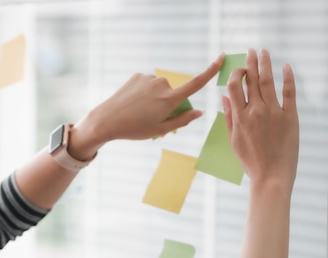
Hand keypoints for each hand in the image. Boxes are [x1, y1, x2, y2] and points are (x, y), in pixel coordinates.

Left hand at [68, 54, 224, 159]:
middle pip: (173, 93)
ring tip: (139, 112)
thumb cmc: (134, 129)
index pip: (196, 83)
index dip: (210, 70)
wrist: (106, 120)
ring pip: (159, 89)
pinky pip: (147, 84)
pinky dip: (144, 92)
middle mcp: (161, 85)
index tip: (221, 58)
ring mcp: (149, 78)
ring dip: (155, 98)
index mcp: (169, 100)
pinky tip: (132, 102)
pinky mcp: (137, 76)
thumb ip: (182, 120)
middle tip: (153, 119)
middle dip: (168, 103)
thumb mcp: (160, 129)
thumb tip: (199, 112)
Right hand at [222, 49, 298, 193]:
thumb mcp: (234, 140)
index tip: (239, 68)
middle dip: (251, 63)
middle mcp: (256, 111)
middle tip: (251, 51)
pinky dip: (288, 78)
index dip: (236, 74)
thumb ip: (229, 117)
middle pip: (252, 80)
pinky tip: (286, 67)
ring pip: (268, 82)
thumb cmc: (251, 161)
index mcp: (240, 118)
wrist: (271, 175)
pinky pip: (289, 93)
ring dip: (266, 64)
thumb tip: (224, 97)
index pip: (235, 87)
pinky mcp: (290, 117)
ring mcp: (274, 113)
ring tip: (265, 52)